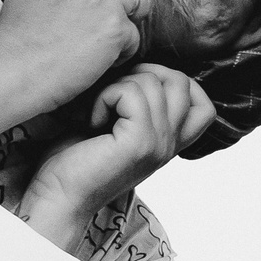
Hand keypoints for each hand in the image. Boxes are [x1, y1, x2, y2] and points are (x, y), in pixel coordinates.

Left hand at [18, 65, 214, 253]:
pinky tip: (92, 119)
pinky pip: (132, 93)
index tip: (137, 89)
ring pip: (154, 82)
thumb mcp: (118, 126)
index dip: (173, 82)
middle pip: (181, 82)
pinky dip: (106, 96)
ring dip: (118, 85)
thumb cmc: (75, 160)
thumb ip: (139, 103)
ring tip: (99, 110)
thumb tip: (137, 64)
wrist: (56, 197)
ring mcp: (158, 144)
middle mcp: (169, 145)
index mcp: (169, 143)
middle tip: (112, 95)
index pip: (203, 105)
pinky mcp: (140, 143)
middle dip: (143, 73)